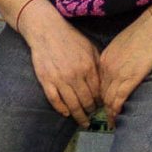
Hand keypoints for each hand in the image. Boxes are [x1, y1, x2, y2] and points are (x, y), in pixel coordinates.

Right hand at [21, 7, 101, 121]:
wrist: (46, 30)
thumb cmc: (70, 38)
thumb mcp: (90, 48)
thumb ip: (97, 64)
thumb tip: (105, 81)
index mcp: (88, 67)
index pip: (98, 91)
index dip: (100, 101)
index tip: (101, 106)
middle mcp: (75, 75)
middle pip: (86, 101)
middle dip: (91, 111)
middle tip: (92, 116)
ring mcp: (60, 79)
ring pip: (72, 104)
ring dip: (79, 115)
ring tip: (83, 121)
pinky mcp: (46, 80)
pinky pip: (55, 100)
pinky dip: (61, 109)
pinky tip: (66, 113)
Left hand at [95, 14, 151, 120]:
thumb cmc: (141, 34)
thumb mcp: (121, 45)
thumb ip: (116, 59)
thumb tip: (120, 69)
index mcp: (104, 60)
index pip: (99, 84)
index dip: (102, 96)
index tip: (104, 104)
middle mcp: (107, 68)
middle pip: (102, 93)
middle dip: (104, 107)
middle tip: (107, 117)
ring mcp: (117, 74)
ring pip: (109, 99)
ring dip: (110, 112)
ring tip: (112, 122)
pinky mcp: (129, 79)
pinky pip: (119, 99)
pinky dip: (116, 111)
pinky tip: (117, 117)